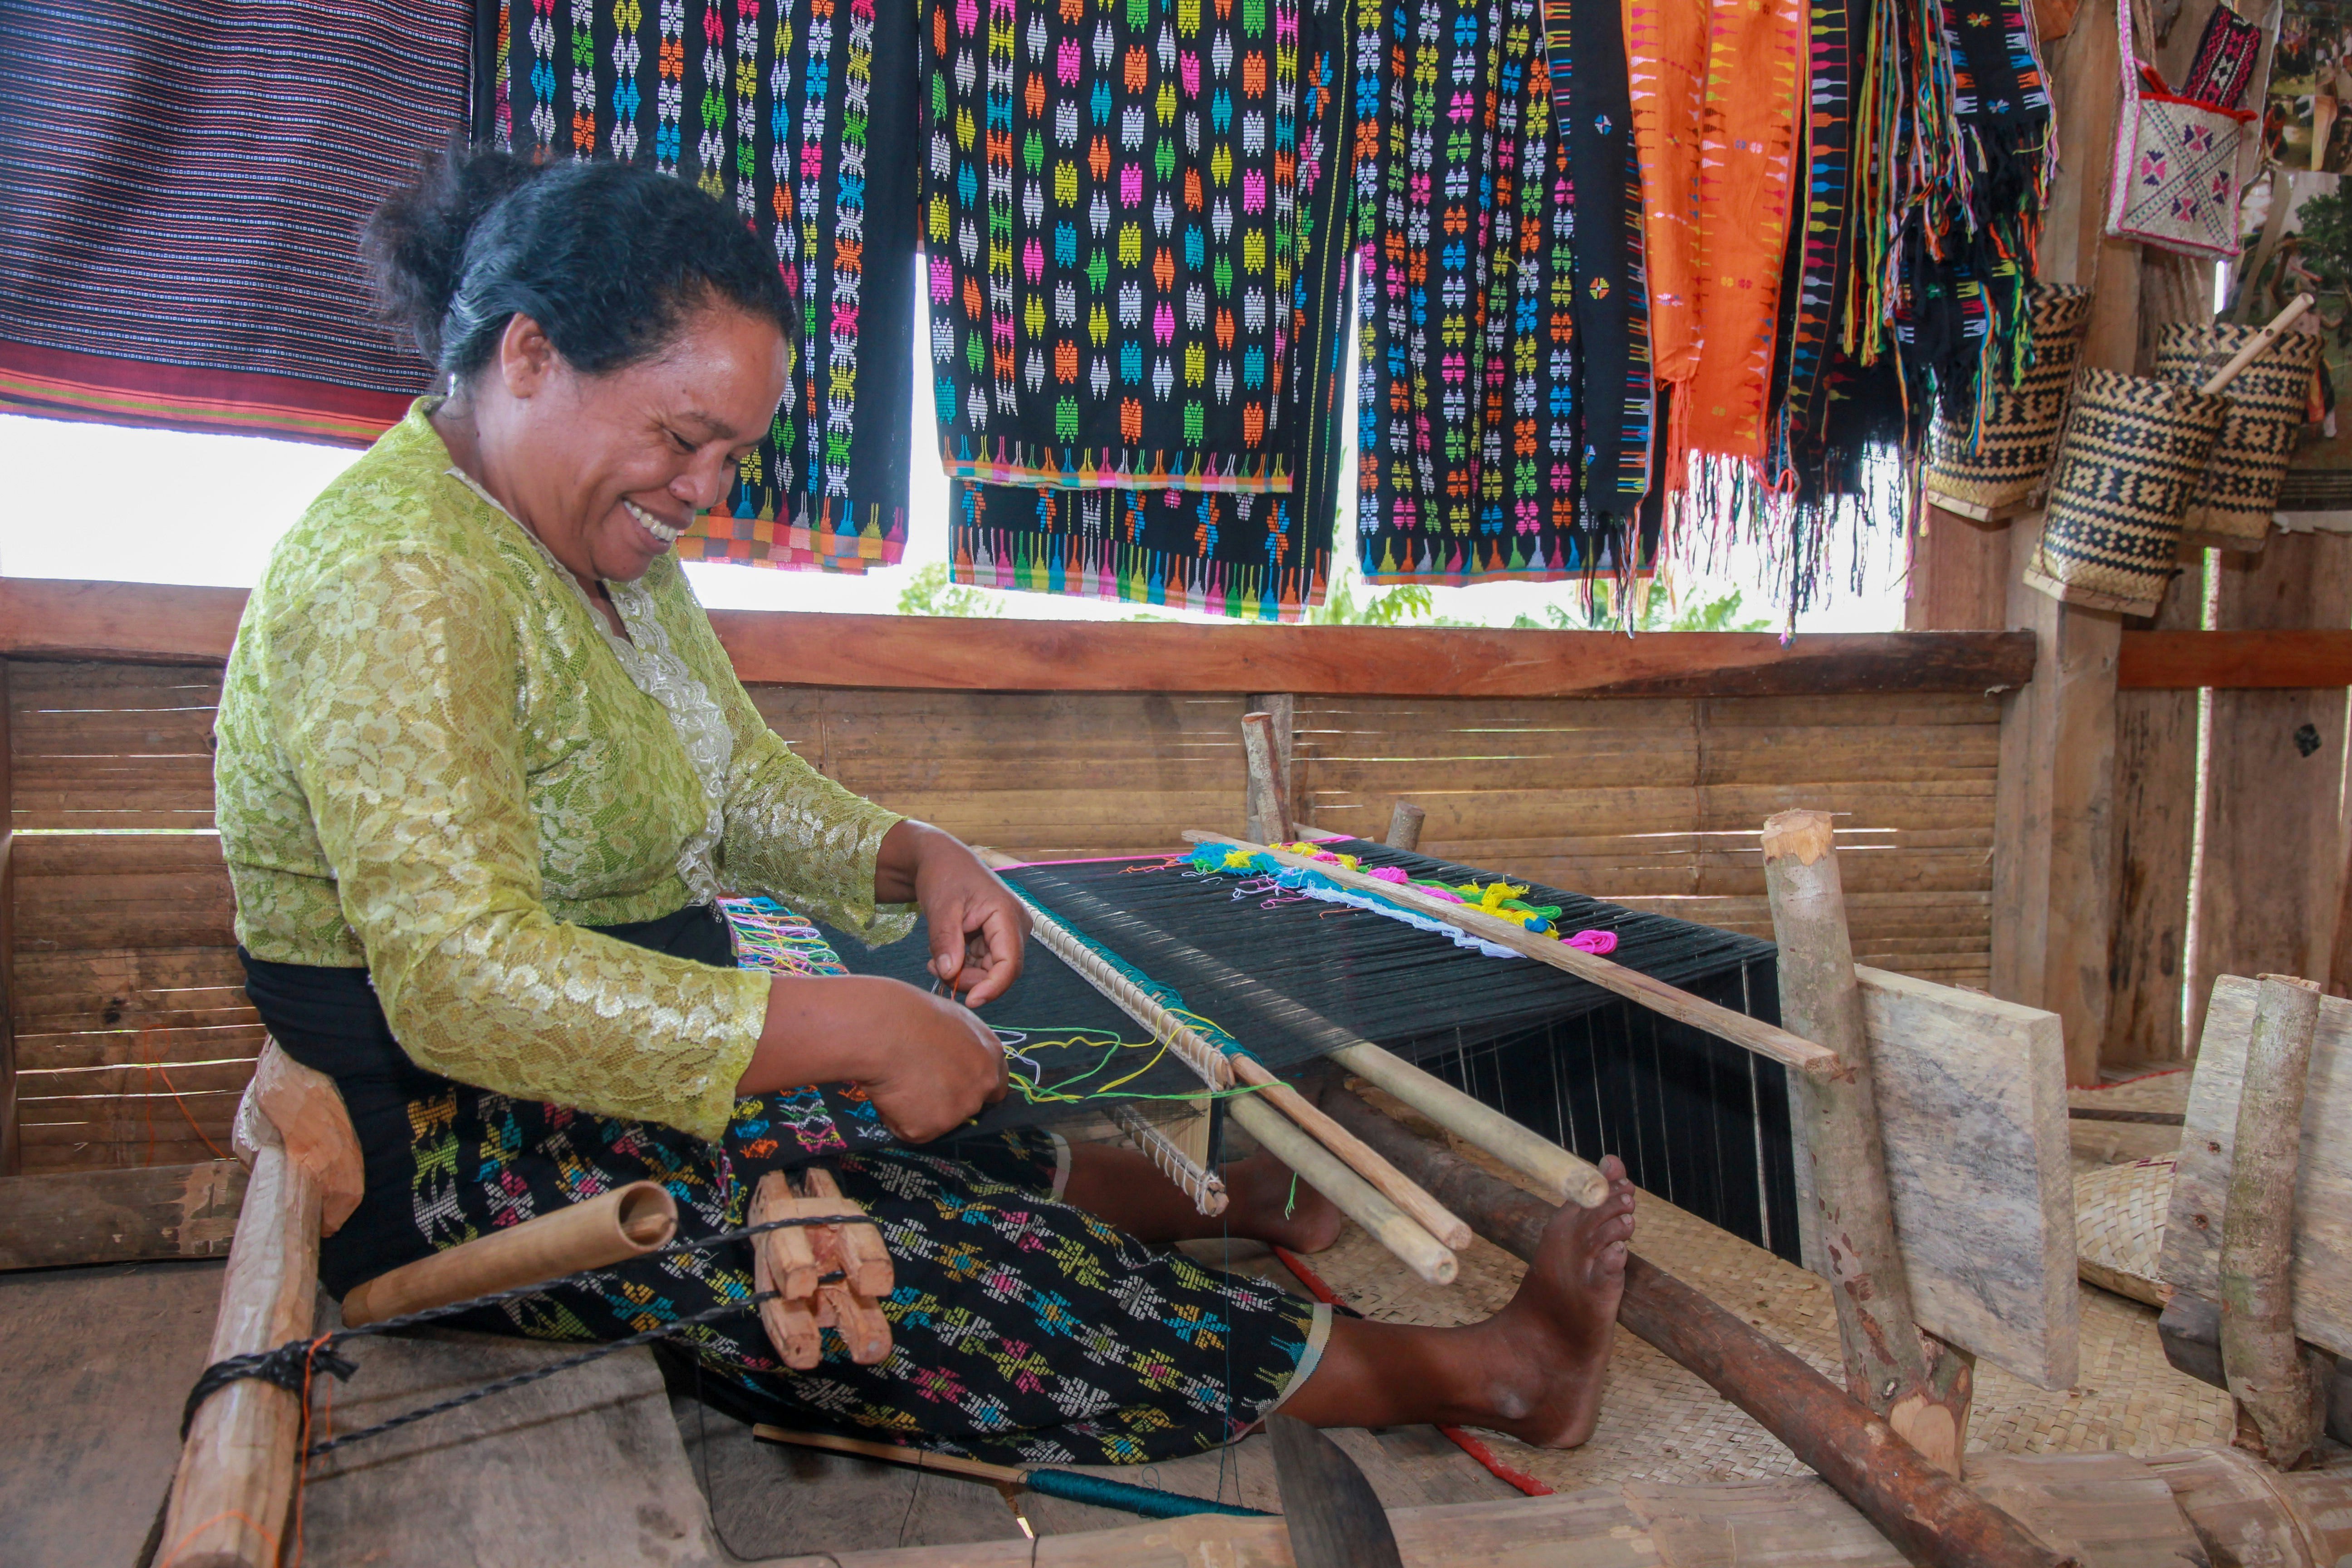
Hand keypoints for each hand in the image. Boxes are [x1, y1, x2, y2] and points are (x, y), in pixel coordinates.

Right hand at [856, 983, 1012, 1141]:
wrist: (884, 1031)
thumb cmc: (912, 1014)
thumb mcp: (954, 1019)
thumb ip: (965, 1045)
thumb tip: (954, 1058)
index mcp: (991, 1056)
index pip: (996, 1087)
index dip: (973, 1088)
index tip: (954, 1085)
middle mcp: (982, 1086)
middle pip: (969, 1106)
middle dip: (948, 1101)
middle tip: (920, 1083)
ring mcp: (958, 1110)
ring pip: (938, 1120)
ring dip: (920, 1109)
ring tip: (899, 1082)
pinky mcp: (930, 1129)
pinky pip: (911, 1130)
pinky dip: (898, 1118)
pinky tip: (890, 1094)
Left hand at [876, 820, 1030, 1005]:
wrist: (941, 859)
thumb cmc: (944, 875)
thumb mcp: (941, 907)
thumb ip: (945, 941)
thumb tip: (948, 973)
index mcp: (1008, 915)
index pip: (1009, 964)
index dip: (992, 988)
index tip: (968, 1003)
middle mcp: (1014, 927)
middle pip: (1000, 972)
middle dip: (969, 980)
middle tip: (935, 969)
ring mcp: (1005, 933)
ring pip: (989, 972)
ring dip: (962, 973)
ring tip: (934, 959)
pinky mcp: (994, 938)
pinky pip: (981, 964)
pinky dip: (961, 966)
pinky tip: (942, 955)